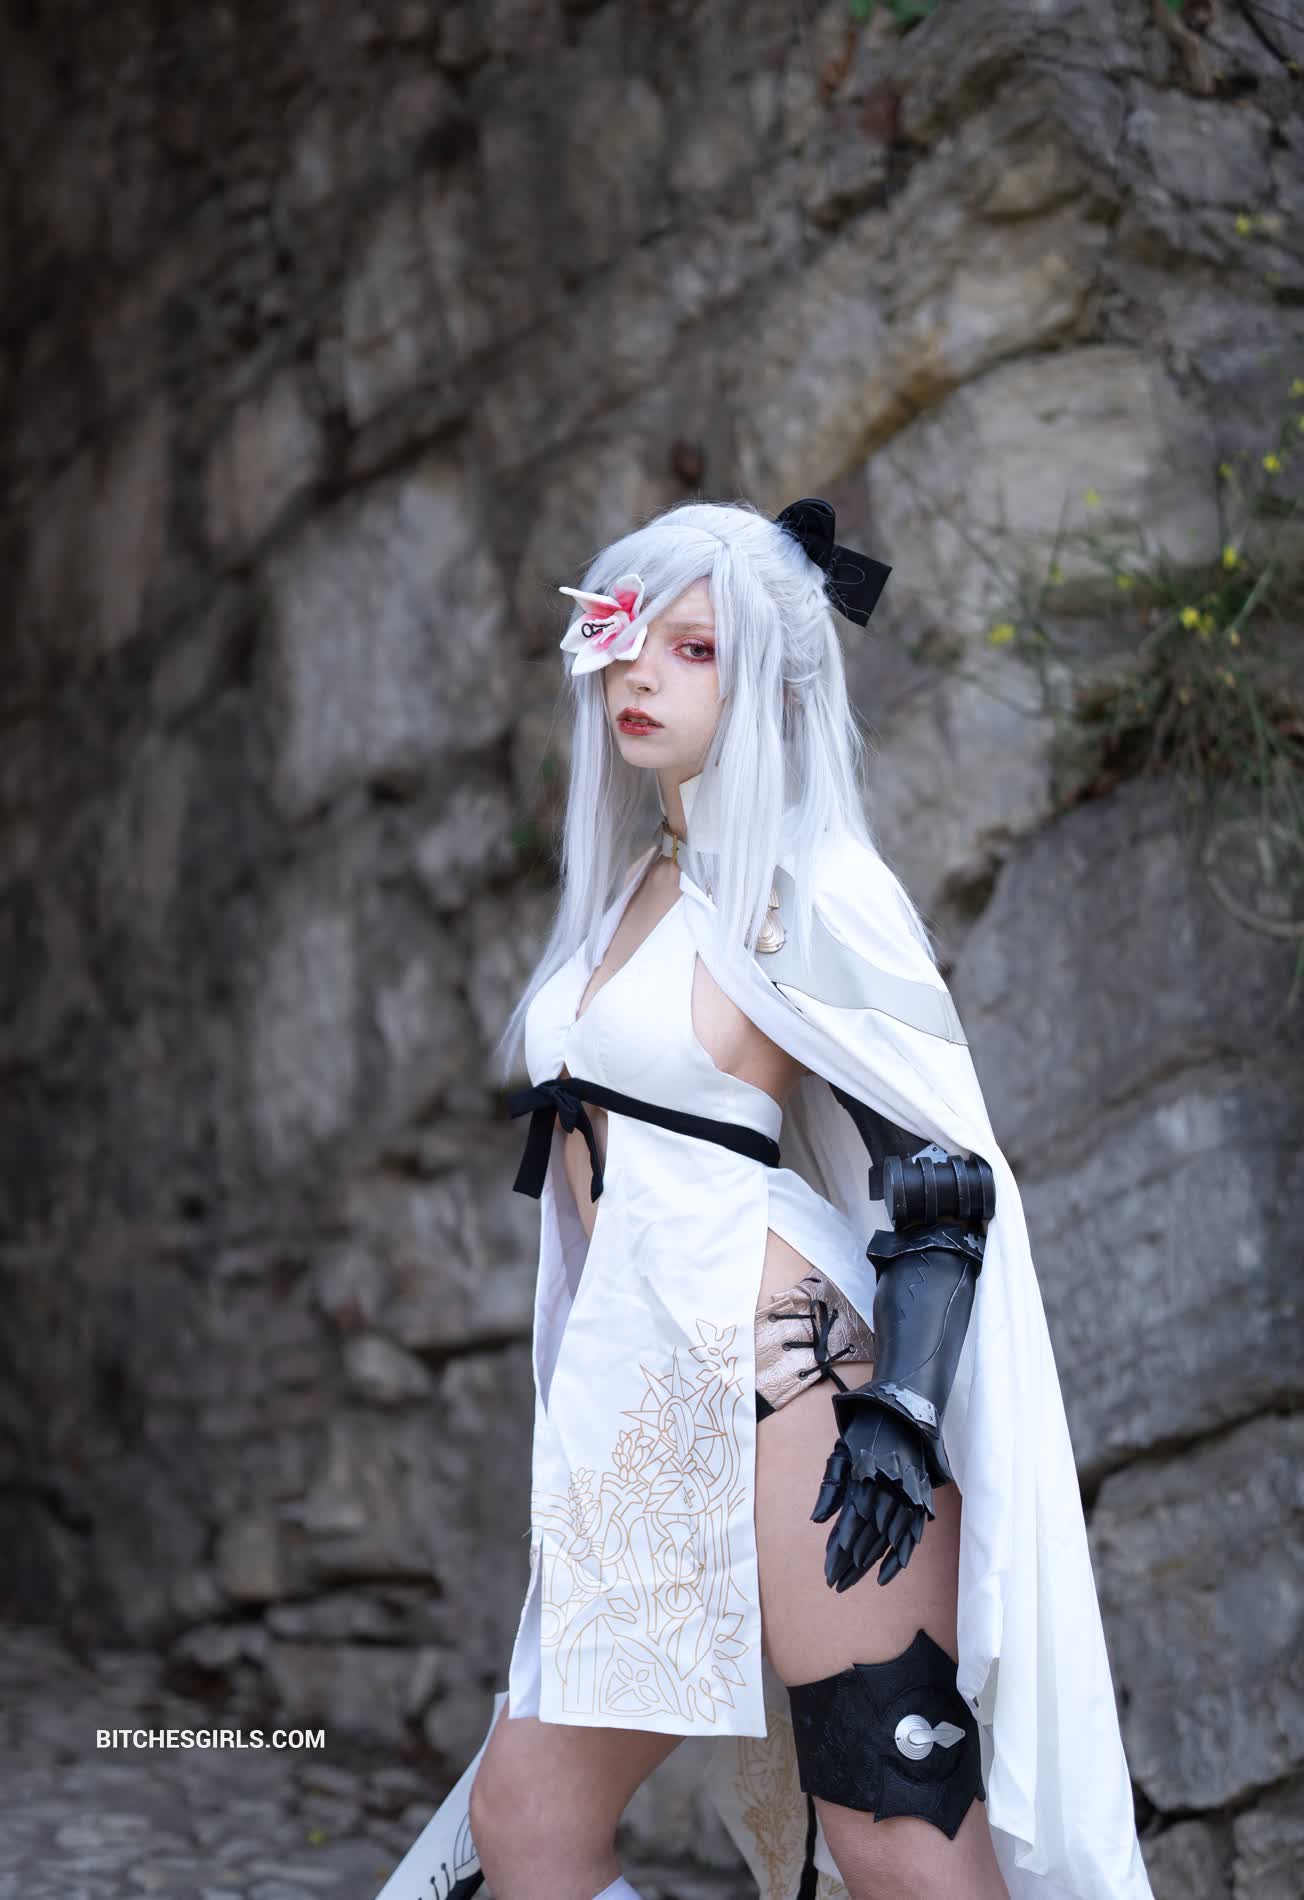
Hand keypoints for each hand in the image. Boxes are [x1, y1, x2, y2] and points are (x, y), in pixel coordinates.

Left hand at [810, 1398, 935, 1590]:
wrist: (902, 1415)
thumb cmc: (864, 1435)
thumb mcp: (841, 1454)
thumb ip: (830, 1488)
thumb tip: (816, 1520)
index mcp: (866, 1479)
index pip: (852, 1523)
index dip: (840, 1549)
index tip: (828, 1570)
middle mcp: (888, 1492)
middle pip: (868, 1538)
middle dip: (849, 1565)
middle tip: (834, 1585)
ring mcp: (907, 1499)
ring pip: (887, 1542)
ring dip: (869, 1566)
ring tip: (850, 1583)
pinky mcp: (920, 1504)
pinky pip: (910, 1538)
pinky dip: (898, 1560)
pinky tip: (884, 1578)